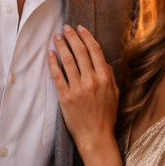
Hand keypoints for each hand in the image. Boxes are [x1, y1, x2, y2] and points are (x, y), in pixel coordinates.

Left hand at [48, 25, 119, 155]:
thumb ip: (109, 75)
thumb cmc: (106, 116)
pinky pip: (57, 76)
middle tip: (66, 28)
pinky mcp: (65, 97)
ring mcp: (78, 89)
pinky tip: (50, 54)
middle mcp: (92, 81)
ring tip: (57, 37)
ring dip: (62, 46)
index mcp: (105, 78)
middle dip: (72, 37)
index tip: (80, 28)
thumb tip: (101, 60)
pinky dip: (53, 63)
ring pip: (68, 61)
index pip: (95, 50)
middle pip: (80, 52)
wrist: (96, 137)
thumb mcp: (114, 93)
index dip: (86, 36)